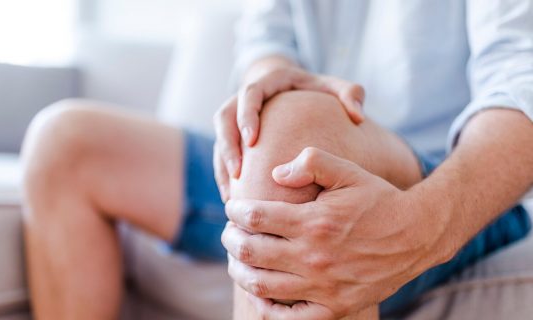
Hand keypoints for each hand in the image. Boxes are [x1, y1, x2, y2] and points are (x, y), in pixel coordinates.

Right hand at [213, 66, 365, 200]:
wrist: (292, 88)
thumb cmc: (315, 90)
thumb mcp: (333, 87)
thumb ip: (349, 94)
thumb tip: (357, 115)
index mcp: (266, 82)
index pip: (249, 94)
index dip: (247, 116)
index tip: (253, 140)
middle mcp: (244, 98)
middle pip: (224, 118)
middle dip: (228, 145)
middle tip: (238, 171)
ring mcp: (235, 117)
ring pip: (220, 140)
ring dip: (223, 165)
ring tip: (231, 194)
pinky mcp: (232, 135)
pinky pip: (222, 154)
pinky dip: (225, 175)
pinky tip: (233, 198)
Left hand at [221, 147, 447, 318]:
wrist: (416, 235)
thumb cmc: (378, 200)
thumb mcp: (348, 172)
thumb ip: (311, 163)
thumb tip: (276, 174)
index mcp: (314, 222)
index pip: (255, 217)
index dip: (236, 210)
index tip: (233, 207)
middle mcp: (314, 257)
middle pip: (250, 251)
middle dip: (230, 238)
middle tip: (229, 231)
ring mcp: (324, 287)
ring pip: (261, 285)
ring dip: (239, 270)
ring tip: (236, 258)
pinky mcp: (335, 308)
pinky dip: (267, 309)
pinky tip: (260, 293)